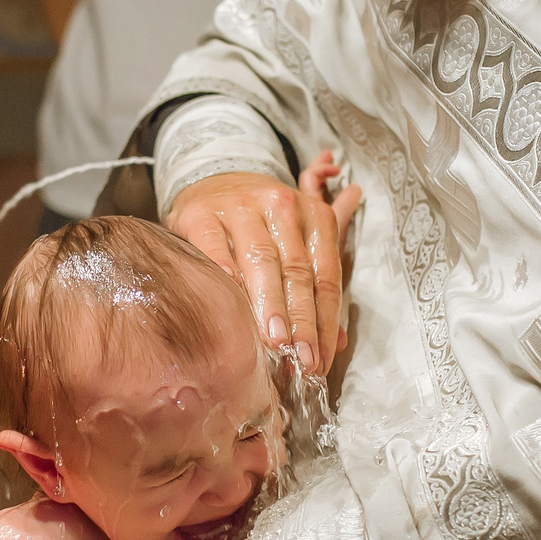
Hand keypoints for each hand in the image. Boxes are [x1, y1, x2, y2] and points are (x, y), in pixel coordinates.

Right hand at [170, 154, 362, 377]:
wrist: (215, 181)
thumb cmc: (263, 223)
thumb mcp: (298, 243)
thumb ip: (318, 290)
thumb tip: (337, 342)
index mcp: (314, 216)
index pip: (326, 277)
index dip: (325, 321)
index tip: (321, 358)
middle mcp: (281, 207)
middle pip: (297, 271)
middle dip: (301, 319)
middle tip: (302, 356)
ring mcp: (240, 207)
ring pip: (260, 260)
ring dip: (269, 304)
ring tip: (274, 340)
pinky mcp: (203, 213)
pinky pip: (214, 247)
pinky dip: (224, 274)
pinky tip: (230, 302)